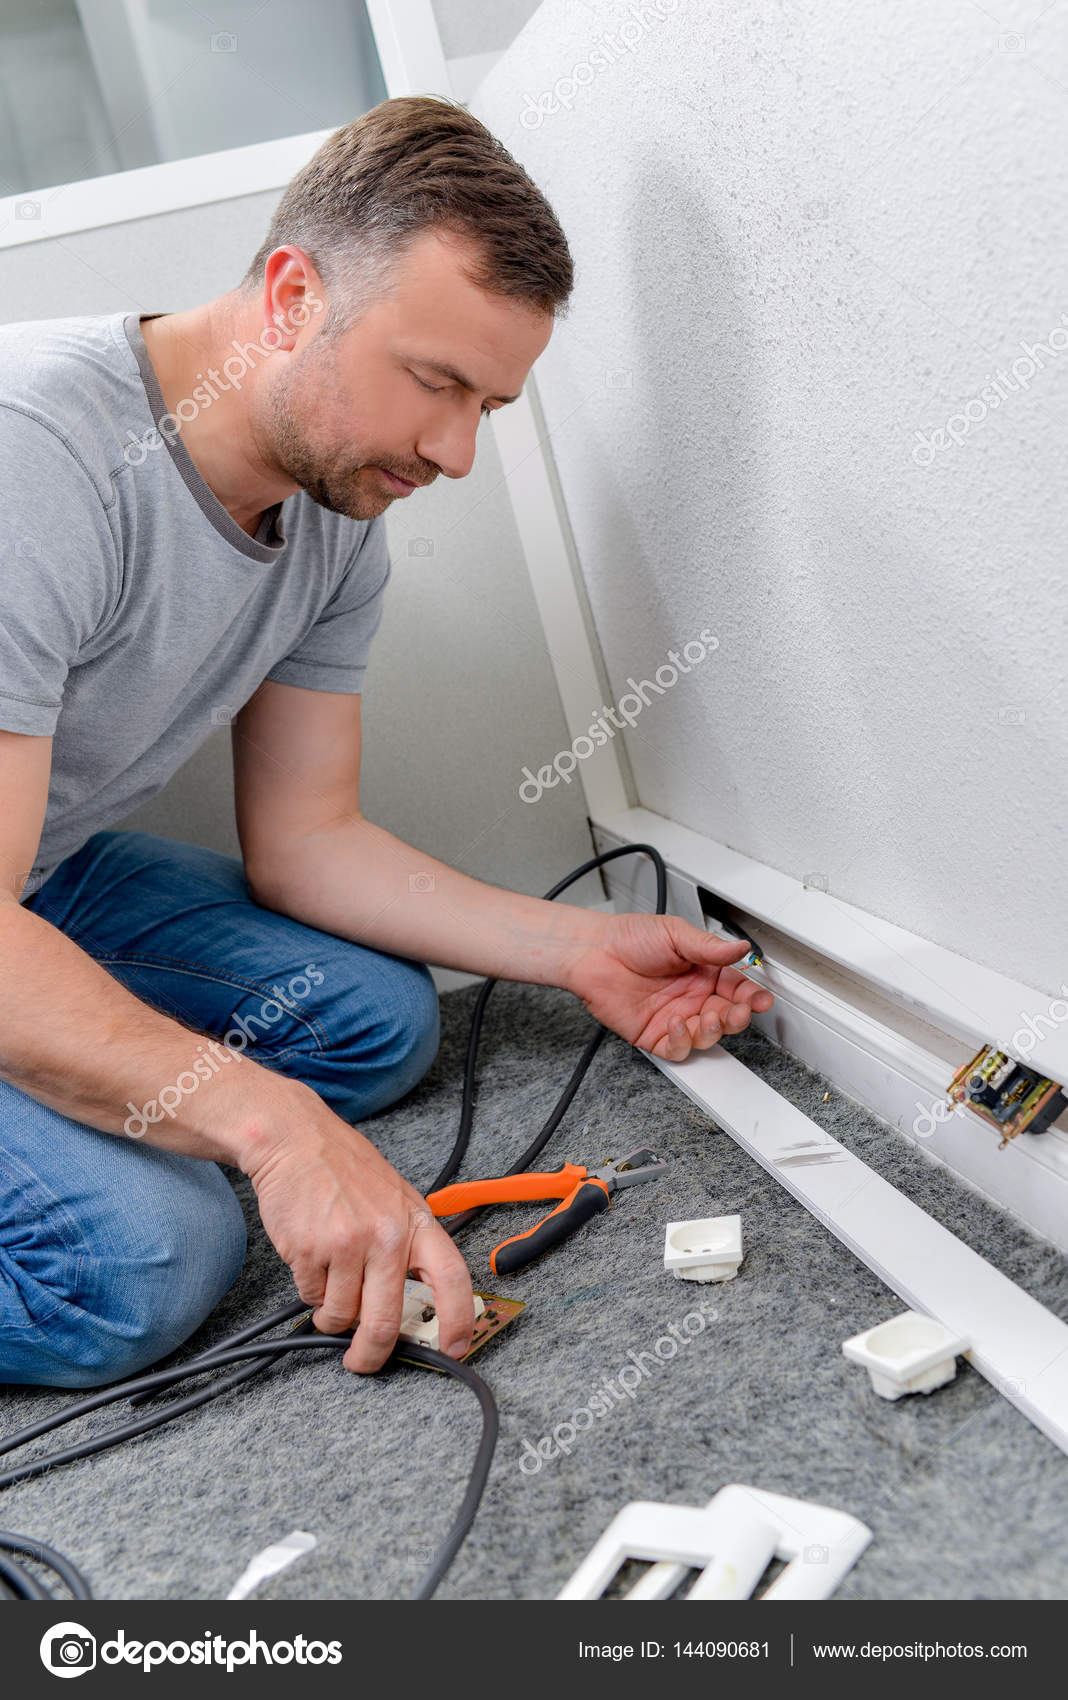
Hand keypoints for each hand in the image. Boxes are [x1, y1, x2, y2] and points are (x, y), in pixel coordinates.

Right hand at [233, 1081, 473, 1372]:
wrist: (296, 1139)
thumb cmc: (346, 1170)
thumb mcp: (395, 1198)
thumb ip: (407, 1247)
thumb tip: (416, 1305)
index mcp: (415, 1223)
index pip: (451, 1278)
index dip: (458, 1321)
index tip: (455, 1349)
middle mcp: (386, 1236)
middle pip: (386, 1321)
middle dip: (372, 1354)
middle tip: (362, 1360)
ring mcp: (346, 1245)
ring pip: (341, 1316)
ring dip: (332, 1315)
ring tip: (330, 1285)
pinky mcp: (309, 1251)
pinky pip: (311, 1297)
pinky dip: (310, 1290)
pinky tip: (311, 1258)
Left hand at [565, 912, 773, 1060]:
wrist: (593, 952)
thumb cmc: (628, 938)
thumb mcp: (675, 934)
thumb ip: (711, 947)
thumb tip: (742, 948)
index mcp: (702, 972)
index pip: (736, 989)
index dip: (752, 996)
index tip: (762, 999)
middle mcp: (691, 997)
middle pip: (727, 1017)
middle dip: (738, 1017)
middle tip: (739, 1010)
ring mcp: (675, 1017)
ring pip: (707, 1036)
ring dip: (714, 1030)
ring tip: (709, 1016)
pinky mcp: (654, 1035)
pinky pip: (677, 1049)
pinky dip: (682, 1041)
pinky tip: (678, 1023)